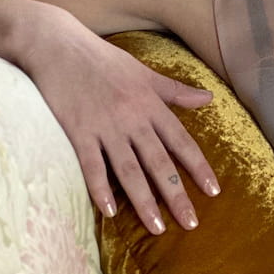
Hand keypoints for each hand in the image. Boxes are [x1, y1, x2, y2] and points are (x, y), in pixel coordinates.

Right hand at [19, 11, 219, 233]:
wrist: (60, 46)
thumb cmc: (104, 60)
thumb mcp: (145, 73)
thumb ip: (175, 91)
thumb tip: (209, 98)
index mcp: (151, 104)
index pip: (181, 141)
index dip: (198, 167)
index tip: (214, 192)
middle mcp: (133, 118)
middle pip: (159, 163)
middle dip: (176, 195)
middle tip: (191, 224)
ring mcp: (105, 127)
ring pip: (129, 170)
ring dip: (144, 201)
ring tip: (157, 228)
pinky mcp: (78, 132)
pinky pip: (91, 166)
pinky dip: (100, 189)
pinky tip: (110, 212)